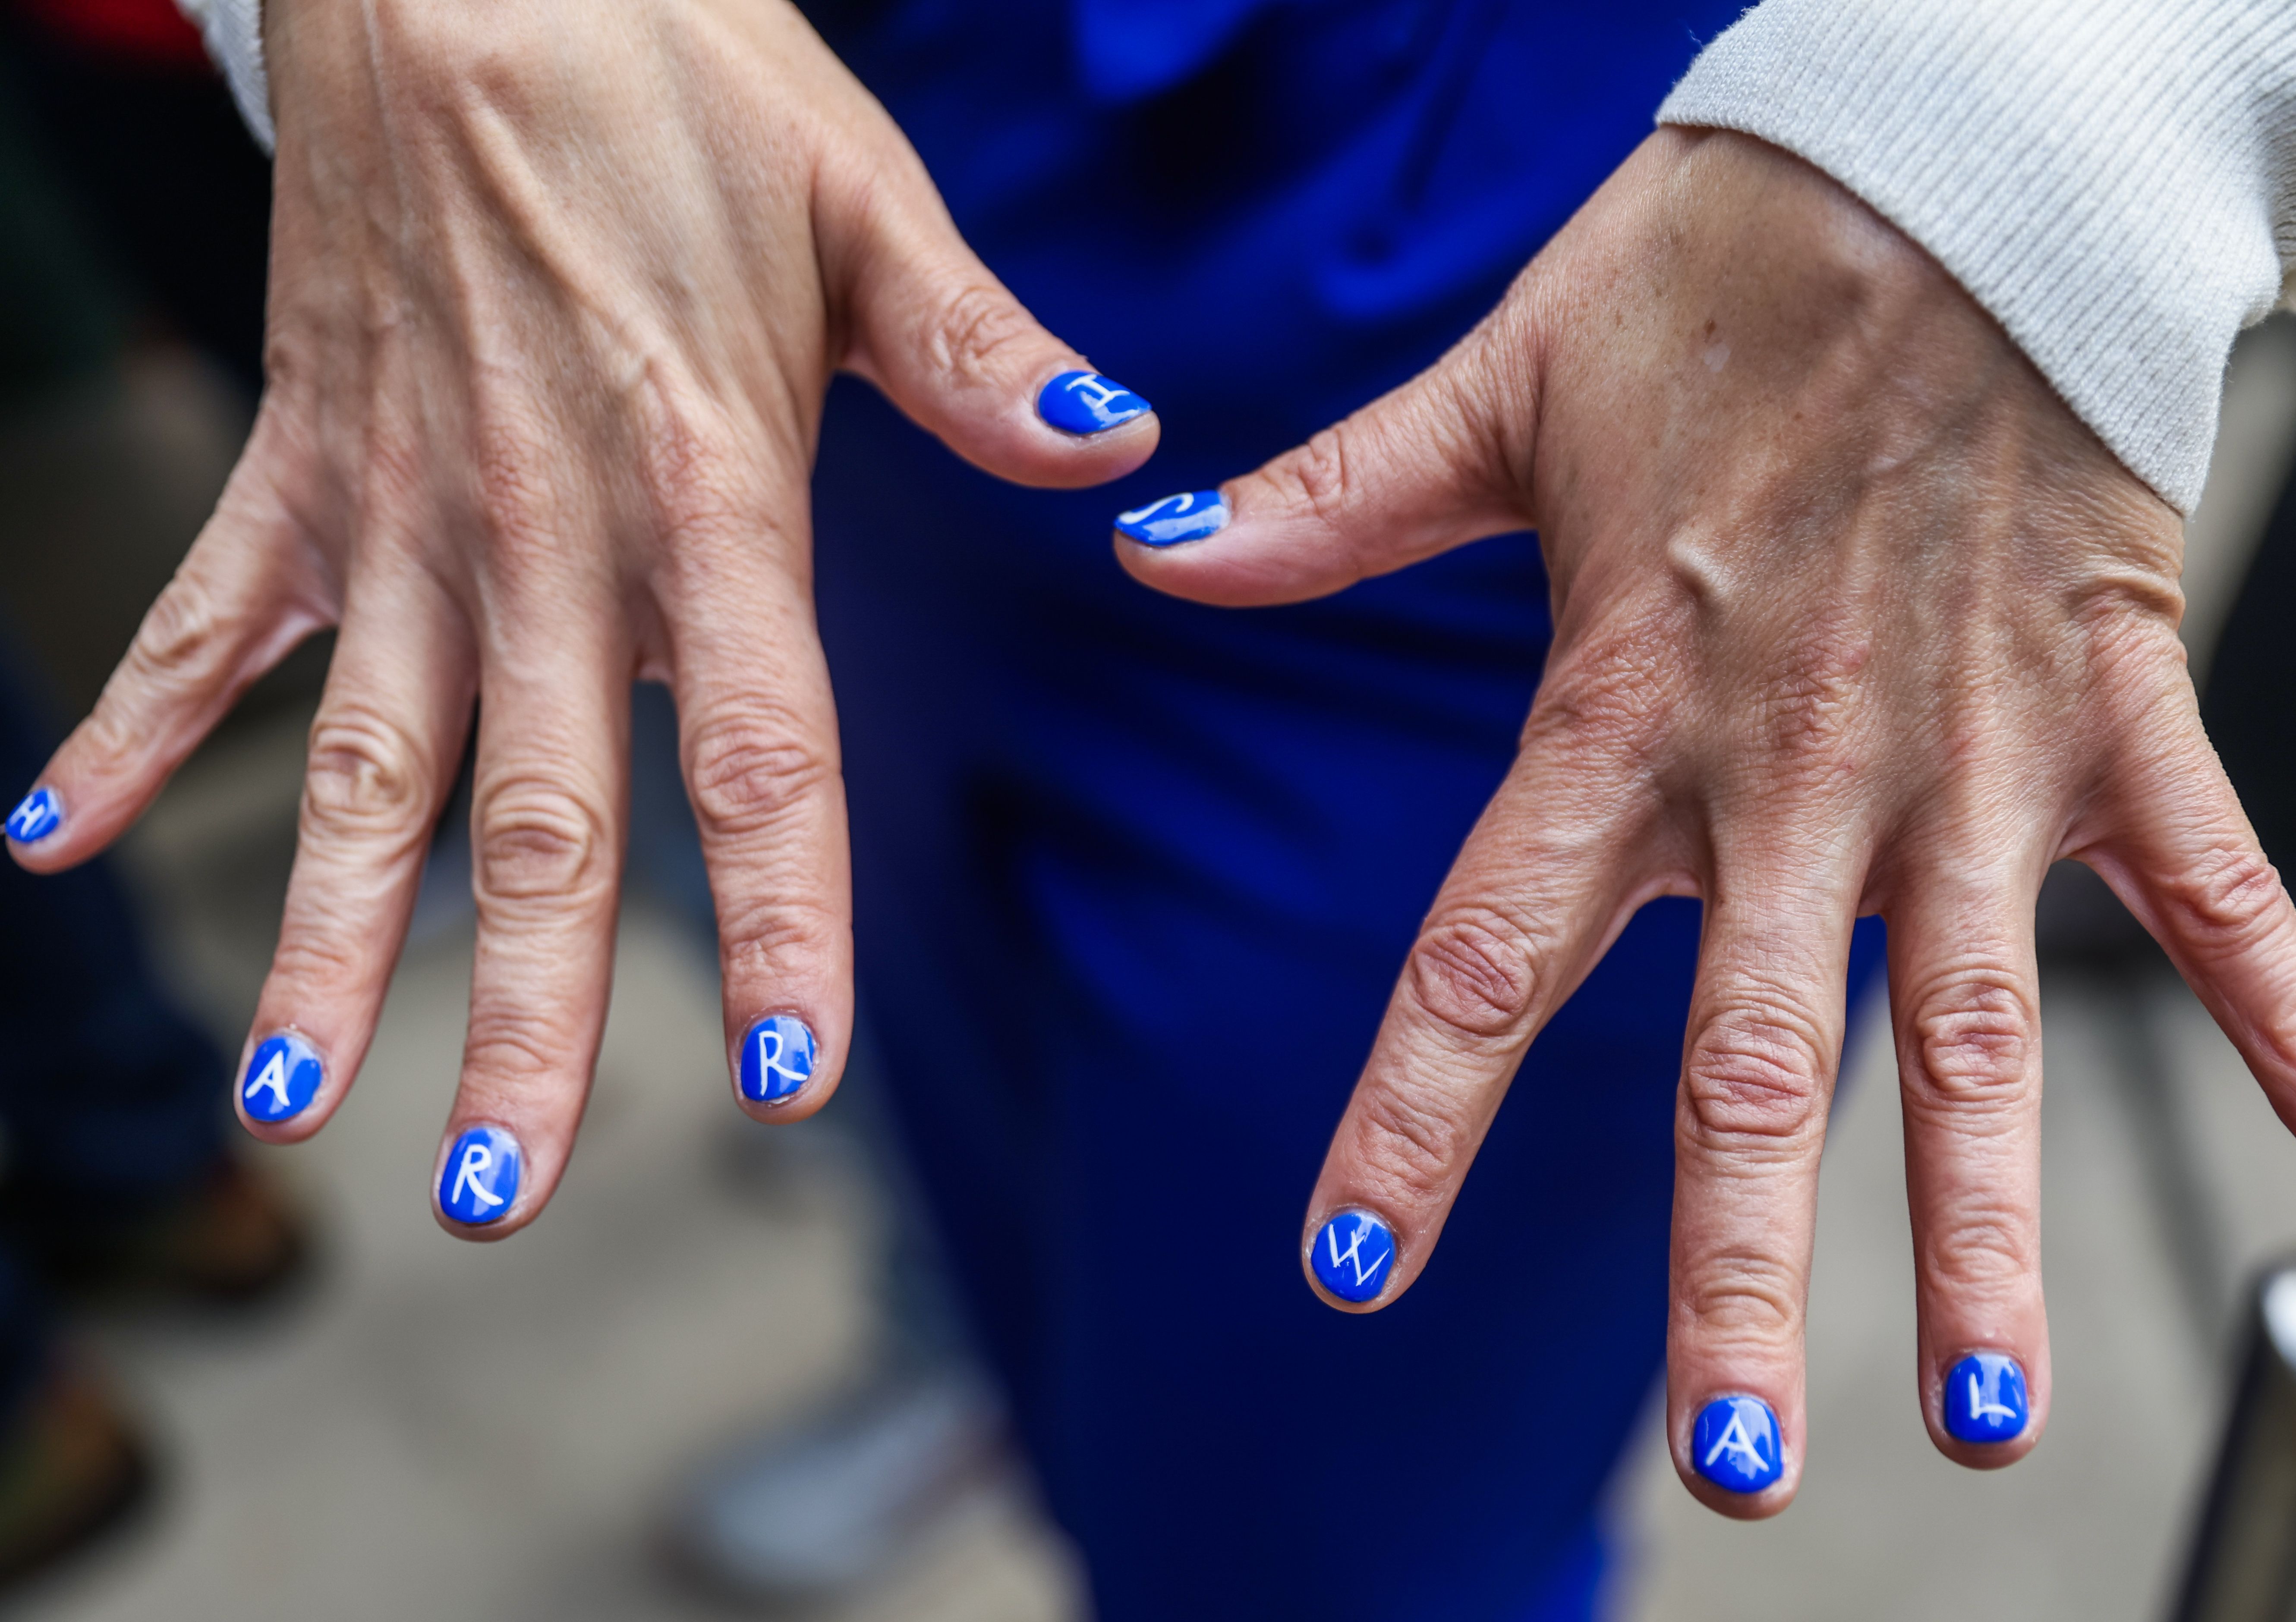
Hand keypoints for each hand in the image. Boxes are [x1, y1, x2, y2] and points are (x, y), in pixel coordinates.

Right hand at [5, 0, 1154, 1233]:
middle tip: (498, 1200)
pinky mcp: (297, 462)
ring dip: (317, 941)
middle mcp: (540, 532)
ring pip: (359, 769)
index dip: (778, 920)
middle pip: (541, 820)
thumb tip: (1123, 450)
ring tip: (286, 1111)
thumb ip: (985, 354)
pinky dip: (127, 726)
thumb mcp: (864, 197)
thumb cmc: (684, 73)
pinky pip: (204, 620)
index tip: (783, 1082)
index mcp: (704, 484)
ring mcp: (397, 509)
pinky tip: (44, 844)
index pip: (760, 749)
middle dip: (523, 1021)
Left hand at [1119, 130, 2295, 1514]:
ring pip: (1973, 1030)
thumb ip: (1332, 501)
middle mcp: (1789, 767)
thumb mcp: (1502, 384)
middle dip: (1735, 1277)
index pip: (1486, 958)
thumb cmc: (1713, 274)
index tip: (1347, 1275)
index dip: (1409, 1122)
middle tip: (1734, 1472)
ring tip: (1982, 1412)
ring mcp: (1964, 750)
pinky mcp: (2110, 698)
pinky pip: (2207, 873)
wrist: (1941, 159)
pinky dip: (2282, 995)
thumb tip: (1152, 554)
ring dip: (1981, 1225)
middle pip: (1752, 1066)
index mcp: (1621, 706)